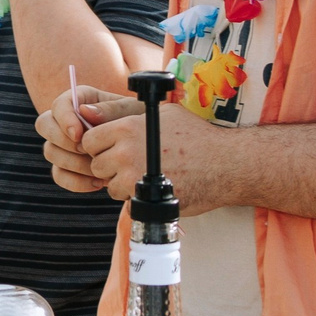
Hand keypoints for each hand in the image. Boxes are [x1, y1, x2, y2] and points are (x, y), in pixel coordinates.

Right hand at [35, 84, 128, 193]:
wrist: (146, 149)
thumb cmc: (139, 124)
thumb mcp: (132, 113)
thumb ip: (111, 110)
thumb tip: (85, 112)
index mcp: (81, 100)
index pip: (59, 104)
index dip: (64, 119)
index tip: (79, 134)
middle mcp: (67, 120)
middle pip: (44, 125)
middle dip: (63, 141)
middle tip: (87, 152)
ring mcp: (64, 144)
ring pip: (50, 152)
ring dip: (74, 163)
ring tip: (99, 169)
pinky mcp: (66, 166)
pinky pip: (59, 175)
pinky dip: (76, 182)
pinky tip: (97, 182)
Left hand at [48, 91, 230, 211]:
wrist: (226, 163)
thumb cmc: (197, 136)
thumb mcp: (162, 114)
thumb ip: (127, 115)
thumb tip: (92, 113)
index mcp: (125, 128)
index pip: (88, 140)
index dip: (99, 146)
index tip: (110, 149)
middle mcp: (125, 152)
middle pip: (96, 165)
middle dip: (109, 167)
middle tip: (129, 165)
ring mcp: (133, 177)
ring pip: (109, 186)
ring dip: (121, 185)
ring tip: (144, 176)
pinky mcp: (145, 198)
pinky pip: (126, 202)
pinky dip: (135, 198)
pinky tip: (153, 187)